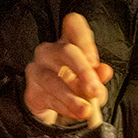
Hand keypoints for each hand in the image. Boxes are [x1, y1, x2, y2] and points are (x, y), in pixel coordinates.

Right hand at [24, 13, 113, 127]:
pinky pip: (49, 98)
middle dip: (84, 72)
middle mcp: (50, 51)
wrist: (53, 108)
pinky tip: (75, 113)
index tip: (94, 60)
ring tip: (86, 110)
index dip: (84, 39)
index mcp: (69, 42)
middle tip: (95, 90)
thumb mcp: (91, 81)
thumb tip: (105, 71)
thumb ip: (98, 75)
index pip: (73, 24)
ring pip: (54, 80)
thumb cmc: (75, 86)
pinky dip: (65, 108)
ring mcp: (37, 69)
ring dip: (73, 97)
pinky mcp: (32, 91)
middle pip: (67, 51)